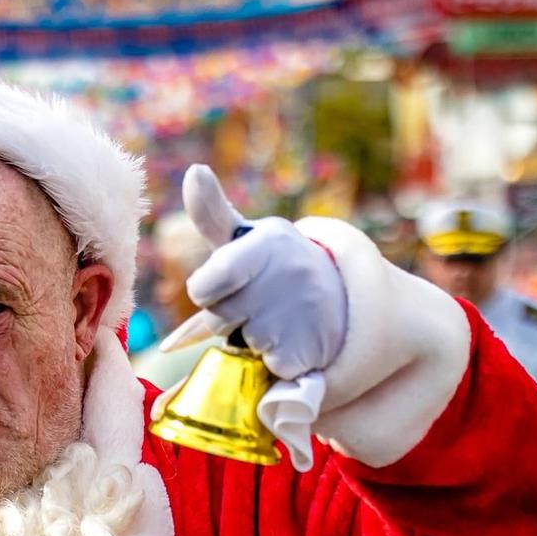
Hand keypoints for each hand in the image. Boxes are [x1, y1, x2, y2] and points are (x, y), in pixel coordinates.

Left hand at [160, 165, 346, 379]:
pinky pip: (265, 365)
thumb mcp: (248, 237)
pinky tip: (290, 339)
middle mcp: (288, 274)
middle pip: (217, 318)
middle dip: (228, 315)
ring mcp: (302, 313)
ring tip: (276, 319)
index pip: (203, 286)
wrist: (343, 297)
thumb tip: (193, 170)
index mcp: (267, 243)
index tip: (225, 284)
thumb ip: (212, 213)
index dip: (206, 291)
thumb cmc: (275, 266)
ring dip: (250, 337)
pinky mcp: (310, 350)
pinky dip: (272, 359)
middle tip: (256, 302)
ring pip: (240, 342)